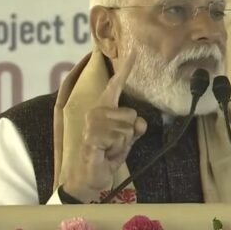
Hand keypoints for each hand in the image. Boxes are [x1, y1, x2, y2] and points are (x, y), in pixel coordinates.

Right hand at [62, 51, 146, 202]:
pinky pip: (120, 137)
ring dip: (123, 142)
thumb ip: (134, 129)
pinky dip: (117, 148)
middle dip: (129, 133)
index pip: (116, 86)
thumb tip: (140, 122)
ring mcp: (93, 122)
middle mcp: (96, 111)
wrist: (90, 177)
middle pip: (131, 114)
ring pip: (127, 126)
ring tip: (109, 149)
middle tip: (114, 144)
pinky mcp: (93, 134)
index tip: (134, 52)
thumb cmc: (106, 155)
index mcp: (105, 109)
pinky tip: (104, 152)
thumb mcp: (126, 140)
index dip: (125, 69)